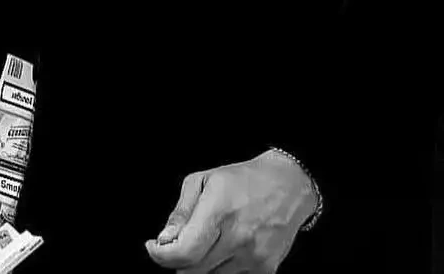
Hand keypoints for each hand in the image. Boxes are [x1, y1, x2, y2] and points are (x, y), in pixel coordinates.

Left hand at [145, 149, 318, 272]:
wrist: (289, 186)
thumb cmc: (244, 179)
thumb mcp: (203, 180)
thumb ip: (181, 212)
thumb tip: (165, 239)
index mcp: (220, 211)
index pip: (185, 251)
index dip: (162, 256)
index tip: (153, 247)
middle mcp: (239, 238)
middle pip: (193, 270)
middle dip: (176, 260)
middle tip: (174, 245)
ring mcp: (254, 258)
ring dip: (197, 266)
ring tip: (199, 245)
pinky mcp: (266, 269)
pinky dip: (217, 270)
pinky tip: (218, 252)